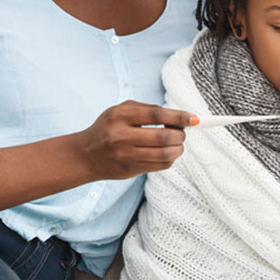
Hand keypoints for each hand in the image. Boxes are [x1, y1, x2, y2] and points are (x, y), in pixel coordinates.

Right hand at [76, 100, 197, 180]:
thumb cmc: (107, 128)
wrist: (85, 155)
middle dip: (181, 134)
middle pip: (164, 136)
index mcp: (120, 116)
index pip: (157, 115)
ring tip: (178, 143)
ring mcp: (126, 156)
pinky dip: (170, 159)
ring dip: (179, 148)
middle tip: (183, 132)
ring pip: (165, 154)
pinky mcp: (131, 170)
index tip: (194, 118)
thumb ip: (147, 110)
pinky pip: (160, 166)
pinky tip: (168, 153)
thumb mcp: (119, 111)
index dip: (179, 116)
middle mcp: (122, 136)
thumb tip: (179, 116)